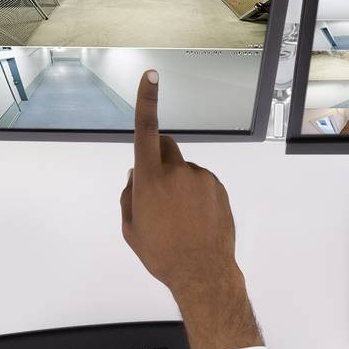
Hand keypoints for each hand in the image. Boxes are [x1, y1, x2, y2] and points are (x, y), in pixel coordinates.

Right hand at [120, 72, 258, 348]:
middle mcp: (176, 173)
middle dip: (158, 156)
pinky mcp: (217, 187)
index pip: (145, 132)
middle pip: (165, 145)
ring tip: (181, 217)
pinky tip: (196, 219)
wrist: (202, 273)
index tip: (151, 75)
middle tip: (158, 184)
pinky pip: (201, 181)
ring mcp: (200, 178)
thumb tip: (136, 175)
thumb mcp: (132, 229)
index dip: (147, 101)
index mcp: (150, 181)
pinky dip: (196, 194)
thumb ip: (130, 196)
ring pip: (183, 169)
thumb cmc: (162, 254)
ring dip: (179, 183)